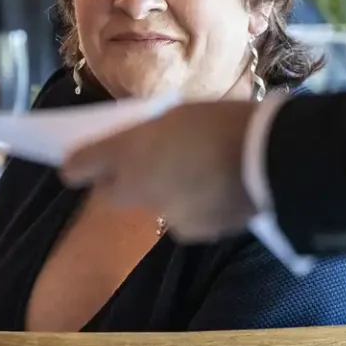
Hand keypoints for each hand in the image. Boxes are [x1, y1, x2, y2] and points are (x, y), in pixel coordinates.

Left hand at [60, 101, 258, 240]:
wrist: (268, 156)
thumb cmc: (223, 120)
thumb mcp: (178, 114)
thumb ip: (148, 134)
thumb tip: (136, 145)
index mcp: (127, 149)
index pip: (78, 167)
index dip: (78, 165)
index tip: (77, 163)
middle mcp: (135, 186)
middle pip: (109, 194)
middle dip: (119, 182)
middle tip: (142, 166)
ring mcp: (161, 212)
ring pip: (149, 205)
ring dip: (160, 192)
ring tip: (193, 173)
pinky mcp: (189, 231)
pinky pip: (180, 219)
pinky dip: (189, 207)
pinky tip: (213, 191)